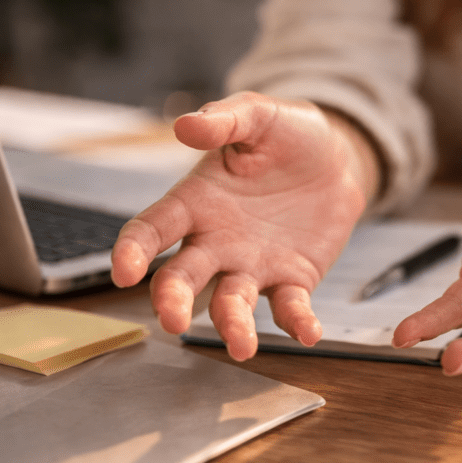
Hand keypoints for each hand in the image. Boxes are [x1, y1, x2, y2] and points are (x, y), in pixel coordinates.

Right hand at [111, 92, 368, 359]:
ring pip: (231, 302)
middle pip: (182, 278)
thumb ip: (225, 120)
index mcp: (196, 202)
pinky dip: (297, 322)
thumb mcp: (259, 116)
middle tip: (174, 321)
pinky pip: (290, 307)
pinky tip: (308, 333)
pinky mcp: (292, 280)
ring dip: (233, 324)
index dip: (133, 251)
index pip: (152, 229)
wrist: (337, 158)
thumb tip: (185, 126)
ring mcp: (252, 266)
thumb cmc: (288, 134)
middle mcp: (215, 242)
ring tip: (242, 346)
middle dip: (174, 301)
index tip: (124, 272)